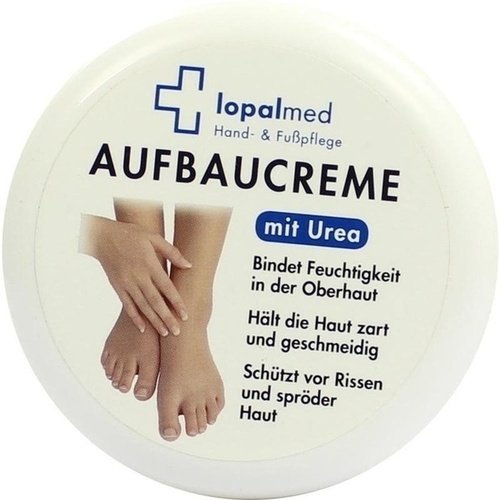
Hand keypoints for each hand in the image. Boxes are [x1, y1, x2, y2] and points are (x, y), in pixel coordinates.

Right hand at [80, 215, 190, 335]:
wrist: (101, 236)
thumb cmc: (131, 234)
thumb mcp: (153, 237)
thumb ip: (172, 252)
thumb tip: (189, 265)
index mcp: (149, 264)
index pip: (166, 287)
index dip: (176, 302)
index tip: (186, 315)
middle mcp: (138, 276)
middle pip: (155, 301)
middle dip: (167, 318)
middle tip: (178, 332)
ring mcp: (126, 283)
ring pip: (142, 306)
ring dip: (154, 321)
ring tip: (165, 333)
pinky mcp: (117, 287)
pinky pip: (127, 305)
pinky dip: (135, 317)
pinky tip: (143, 328)